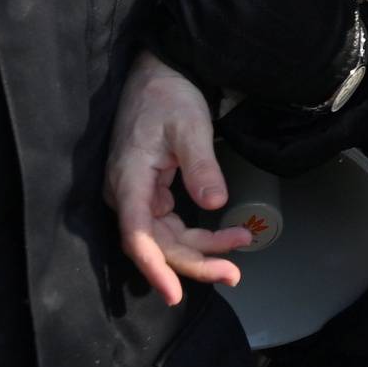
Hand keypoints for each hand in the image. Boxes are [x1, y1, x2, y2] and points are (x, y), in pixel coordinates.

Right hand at [105, 50, 252, 306]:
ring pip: (166, 238)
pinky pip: (170, 225)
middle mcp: (127, 194)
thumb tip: (216, 202)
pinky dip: (198, 234)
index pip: (137, 234)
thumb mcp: (190, 125)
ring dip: (201, 250)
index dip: (154, 266)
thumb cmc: (169, 96)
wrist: (157, 73)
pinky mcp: (149, 193)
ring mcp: (137, 196)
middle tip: (233, 274)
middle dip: (194, 262)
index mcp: (129, 179)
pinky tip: (226, 236)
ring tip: (240, 252)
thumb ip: (201, 165)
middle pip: (156, 243)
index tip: (173, 293)